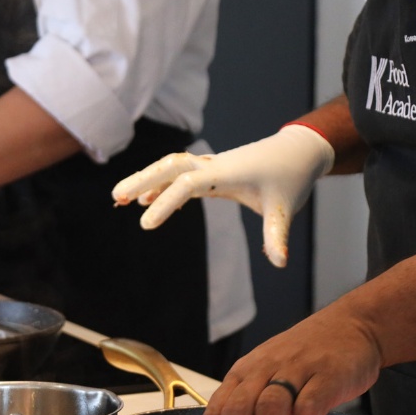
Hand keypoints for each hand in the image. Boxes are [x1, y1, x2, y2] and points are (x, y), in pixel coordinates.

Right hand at [111, 124, 333, 267]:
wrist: (299, 151)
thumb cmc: (290, 177)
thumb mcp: (285, 208)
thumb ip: (276, 234)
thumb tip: (279, 263)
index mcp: (228, 172)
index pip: (189, 183)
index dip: (165, 201)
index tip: (145, 224)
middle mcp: (215, 165)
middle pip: (171, 166)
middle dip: (143, 179)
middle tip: (116, 197)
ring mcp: (213, 166)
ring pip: (172, 167)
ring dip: (147, 179)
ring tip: (120, 198)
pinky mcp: (214, 171)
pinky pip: (182, 175)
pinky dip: (162, 185)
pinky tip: (147, 199)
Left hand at [203, 305, 382, 414]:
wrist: (352, 325)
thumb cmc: (309, 354)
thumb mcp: (272, 374)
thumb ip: (255, 407)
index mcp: (248, 370)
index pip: (218, 408)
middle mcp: (267, 367)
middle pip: (238, 409)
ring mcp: (298, 369)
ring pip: (269, 407)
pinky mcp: (327, 376)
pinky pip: (308, 406)